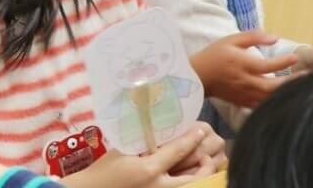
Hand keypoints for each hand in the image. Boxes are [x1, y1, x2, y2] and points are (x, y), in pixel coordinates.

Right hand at [64, 125, 224, 187]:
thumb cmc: (104, 170)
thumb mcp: (122, 151)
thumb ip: (143, 144)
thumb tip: (163, 133)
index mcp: (148, 170)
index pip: (177, 151)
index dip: (191, 139)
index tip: (201, 130)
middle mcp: (159, 187)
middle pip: (195, 178)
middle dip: (206, 166)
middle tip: (208, 156)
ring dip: (202, 178)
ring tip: (204, 166)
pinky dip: (190, 184)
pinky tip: (191, 178)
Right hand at [190, 30, 296, 107]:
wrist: (198, 76)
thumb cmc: (215, 55)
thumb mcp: (230, 40)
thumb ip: (253, 37)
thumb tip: (275, 38)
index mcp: (242, 64)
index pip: (267, 66)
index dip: (283, 62)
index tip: (296, 57)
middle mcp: (245, 81)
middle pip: (273, 87)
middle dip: (292, 83)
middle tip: (308, 78)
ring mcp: (245, 94)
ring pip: (270, 99)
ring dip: (287, 94)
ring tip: (302, 88)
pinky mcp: (244, 102)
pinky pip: (264, 106)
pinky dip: (276, 103)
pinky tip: (287, 98)